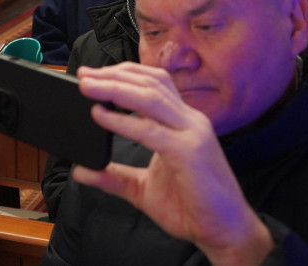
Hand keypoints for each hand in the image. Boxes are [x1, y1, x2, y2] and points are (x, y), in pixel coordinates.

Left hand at [73, 63, 273, 264]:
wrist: (226, 232)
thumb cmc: (192, 207)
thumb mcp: (143, 189)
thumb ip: (114, 178)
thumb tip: (81, 172)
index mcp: (182, 123)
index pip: (153, 83)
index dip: (122, 74)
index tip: (92, 75)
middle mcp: (189, 121)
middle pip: (150, 83)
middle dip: (113, 75)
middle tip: (83, 76)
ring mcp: (192, 133)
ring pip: (150, 97)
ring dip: (115, 88)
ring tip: (88, 87)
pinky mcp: (190, 152)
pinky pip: (151, 130)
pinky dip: (123, 121)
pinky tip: (101, 116)